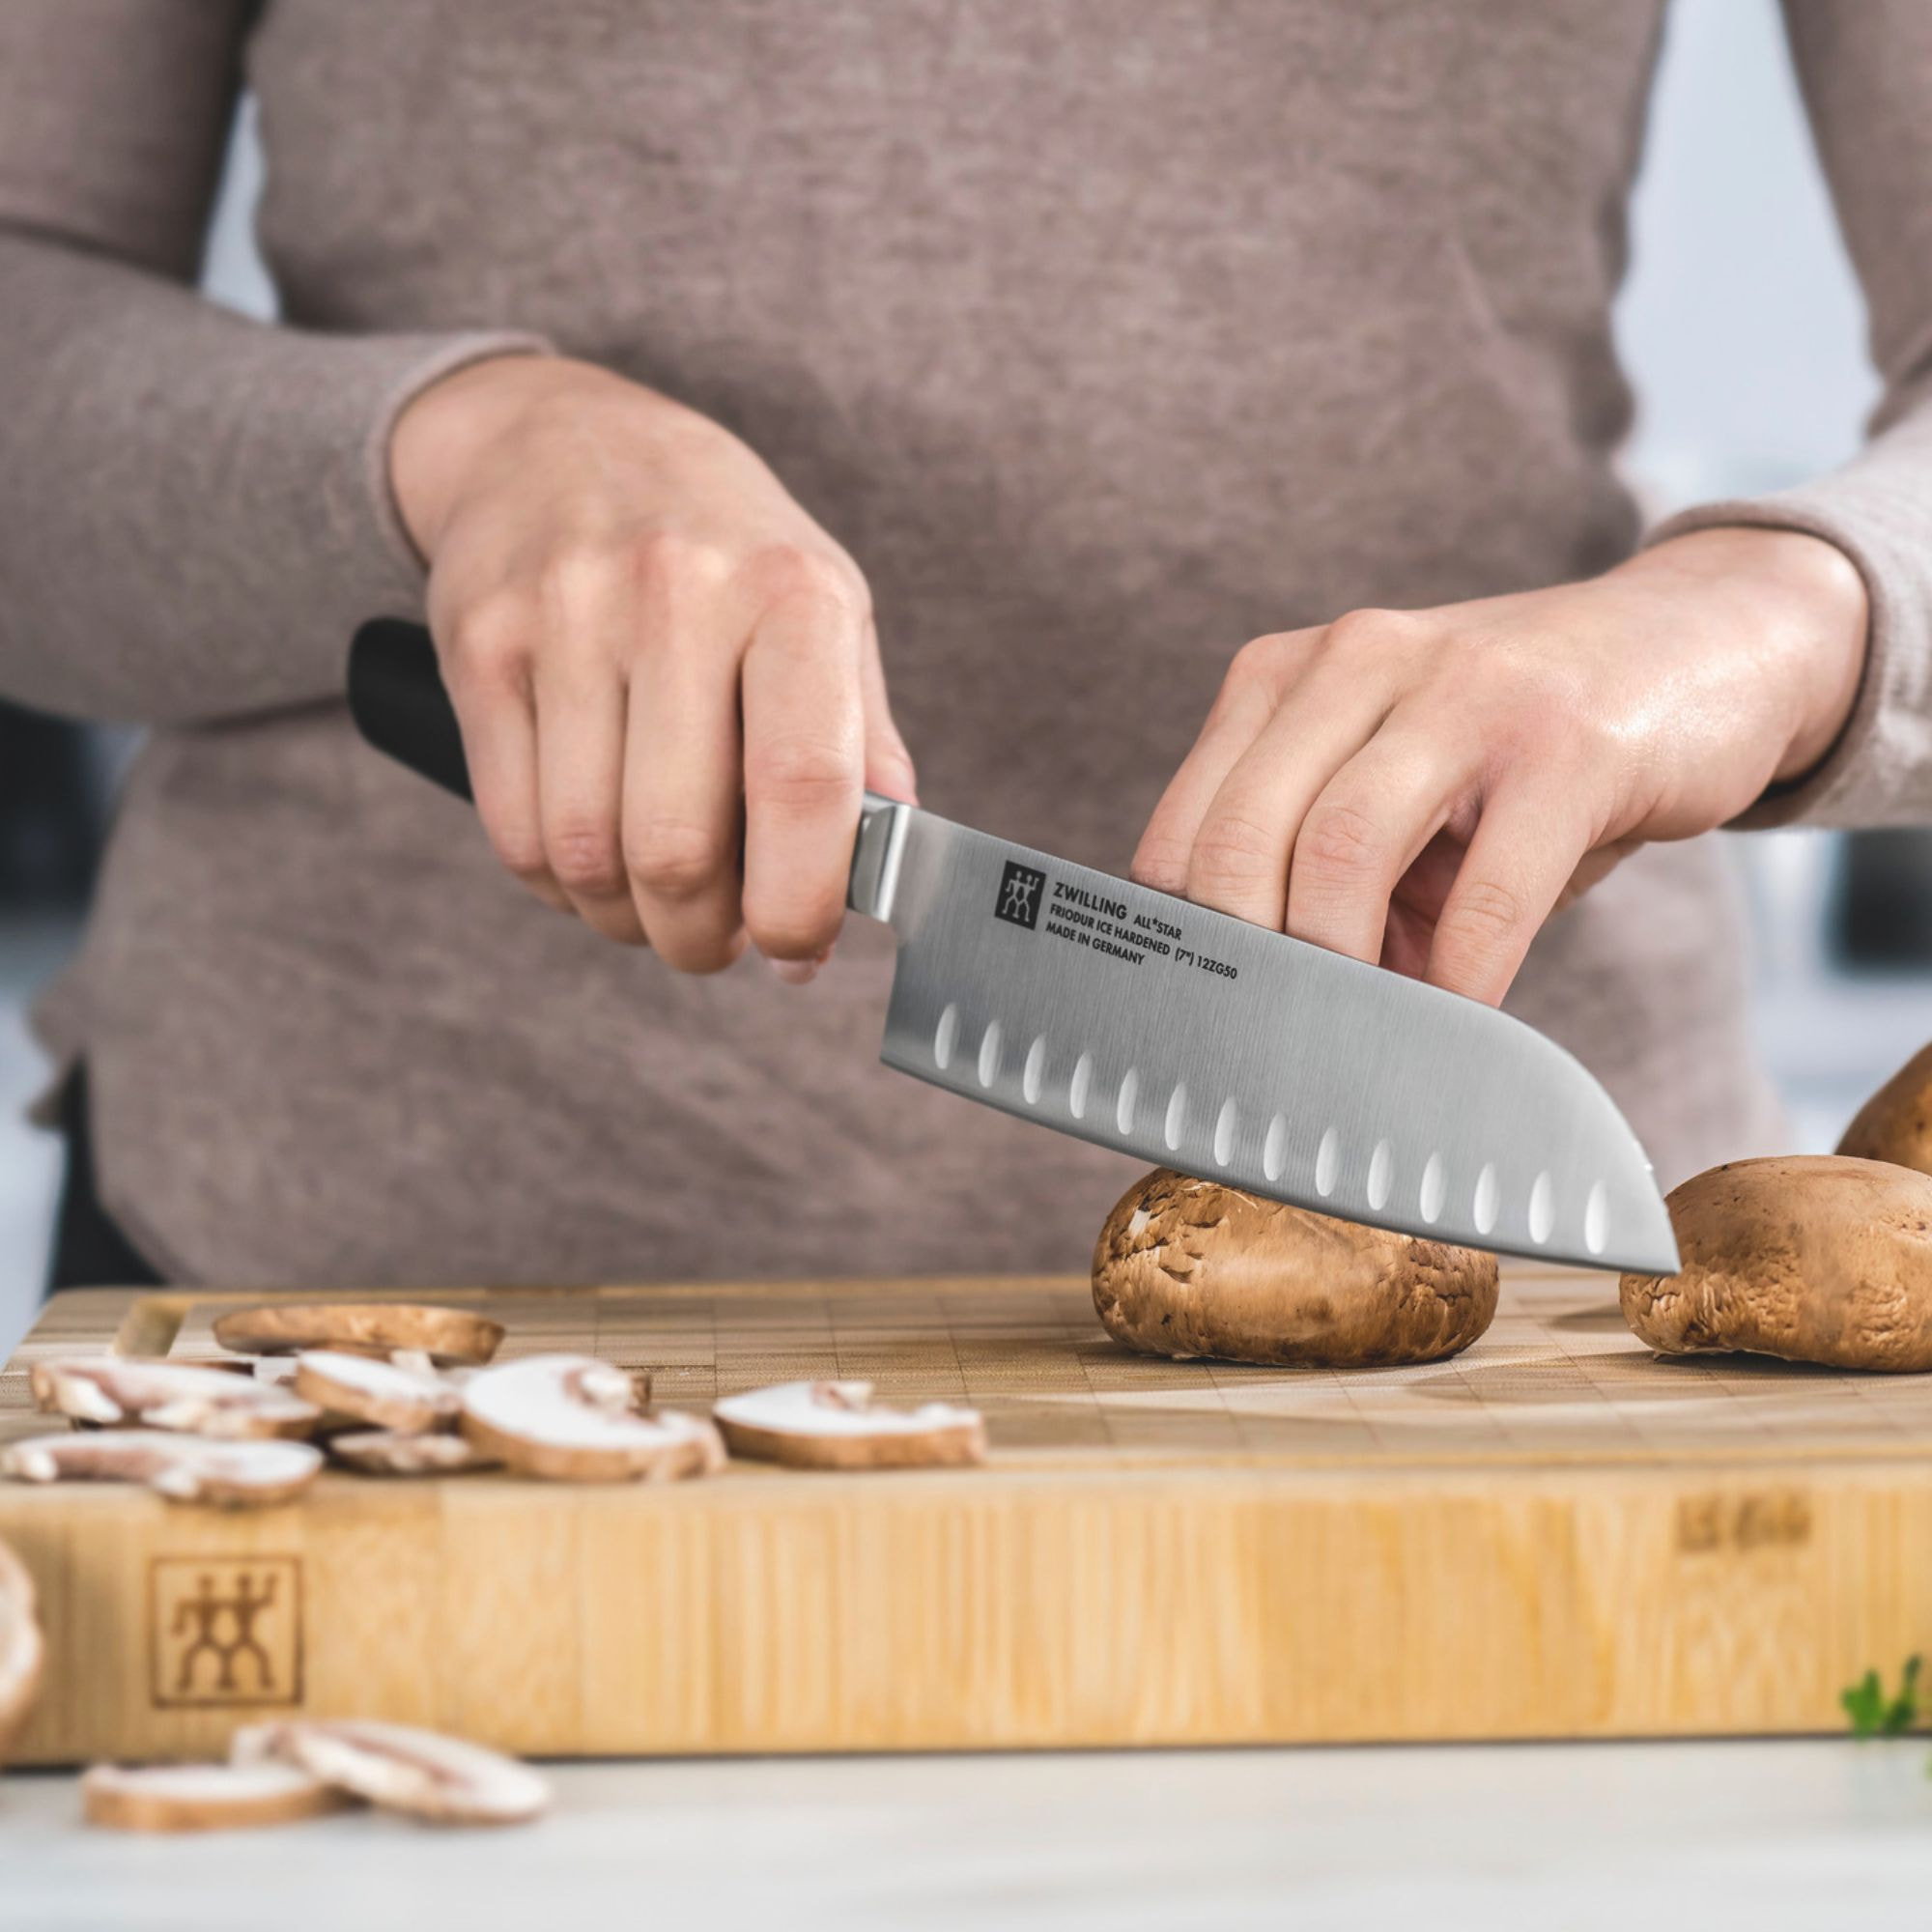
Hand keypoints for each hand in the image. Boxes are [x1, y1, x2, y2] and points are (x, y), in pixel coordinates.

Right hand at [388, 355, 914, 976]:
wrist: (565, 438)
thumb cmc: (726, 552)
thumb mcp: (828, 614)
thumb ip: (866, 747)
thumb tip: (886, 880)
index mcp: (792, 595)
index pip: (801, 785)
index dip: (800, 903)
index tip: (799, 950)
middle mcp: (678, 594)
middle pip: (677, 848)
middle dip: (702, 938)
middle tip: (717, 943)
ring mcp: (565, 616)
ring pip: (586, 855)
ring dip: (627, 921)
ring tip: (657, 906)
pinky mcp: (478, 646)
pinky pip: (513, 832)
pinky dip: (560, 886)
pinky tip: (595, 865)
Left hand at [1132, 527, 1866, 1002]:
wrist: (1707, 641)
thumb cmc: (1523, 746)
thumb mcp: (1397, 786)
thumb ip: (1324, 871)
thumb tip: (1273, 1009)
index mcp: (1289, 676)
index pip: (1186, 825)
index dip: (1180, 942)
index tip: (1203, 1024)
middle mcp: (1358, 660)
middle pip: (1241, 836)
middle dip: (1249, 962)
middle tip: (1277, 1043)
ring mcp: (1464, 691)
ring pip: (1341, 850)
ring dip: (1339, 971)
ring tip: (1360, 1035)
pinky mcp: (1568, 742)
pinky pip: (1487, 890)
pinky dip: (1461, 979)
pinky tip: (1459, 1021)